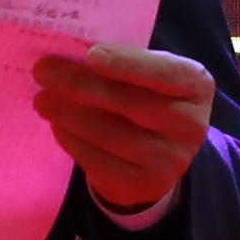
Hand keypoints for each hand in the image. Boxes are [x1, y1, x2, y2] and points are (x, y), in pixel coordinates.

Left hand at [34, 42, 218, 222]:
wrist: (160, 153)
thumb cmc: (147, 97)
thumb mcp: (148, 74)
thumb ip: (122, 62)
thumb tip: (69, 54)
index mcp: (197, 86)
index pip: (165, 73)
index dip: (128, 63)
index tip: (91, 54)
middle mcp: (191, 125)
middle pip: (130, 103)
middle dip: (81, 84)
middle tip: (44, 71)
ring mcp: (171, 160)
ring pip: (111, 134)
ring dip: (69, 114)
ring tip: (42, 100)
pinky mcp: (145, 185)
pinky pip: (100, 161)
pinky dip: (73, 141)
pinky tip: (58, 126)